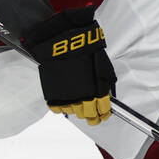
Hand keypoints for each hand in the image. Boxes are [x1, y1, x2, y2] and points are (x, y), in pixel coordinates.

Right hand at [25, 7, 115, 125]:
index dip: (103, 115)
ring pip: (74, 113)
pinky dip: (62, 107)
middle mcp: (83, 97)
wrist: (65, 41)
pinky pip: (57, 108)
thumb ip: (104, 85)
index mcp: (97, 91)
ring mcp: (67, 96)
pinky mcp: (53, 93)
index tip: (103, 115)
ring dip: (78, 110)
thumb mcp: (102, 67)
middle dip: (92, 116)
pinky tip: (66, 101)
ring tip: (79, 104)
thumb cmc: (85, 50)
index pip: (102, 111)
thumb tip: (106, 96)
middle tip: (93, 115)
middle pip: (88, 115)